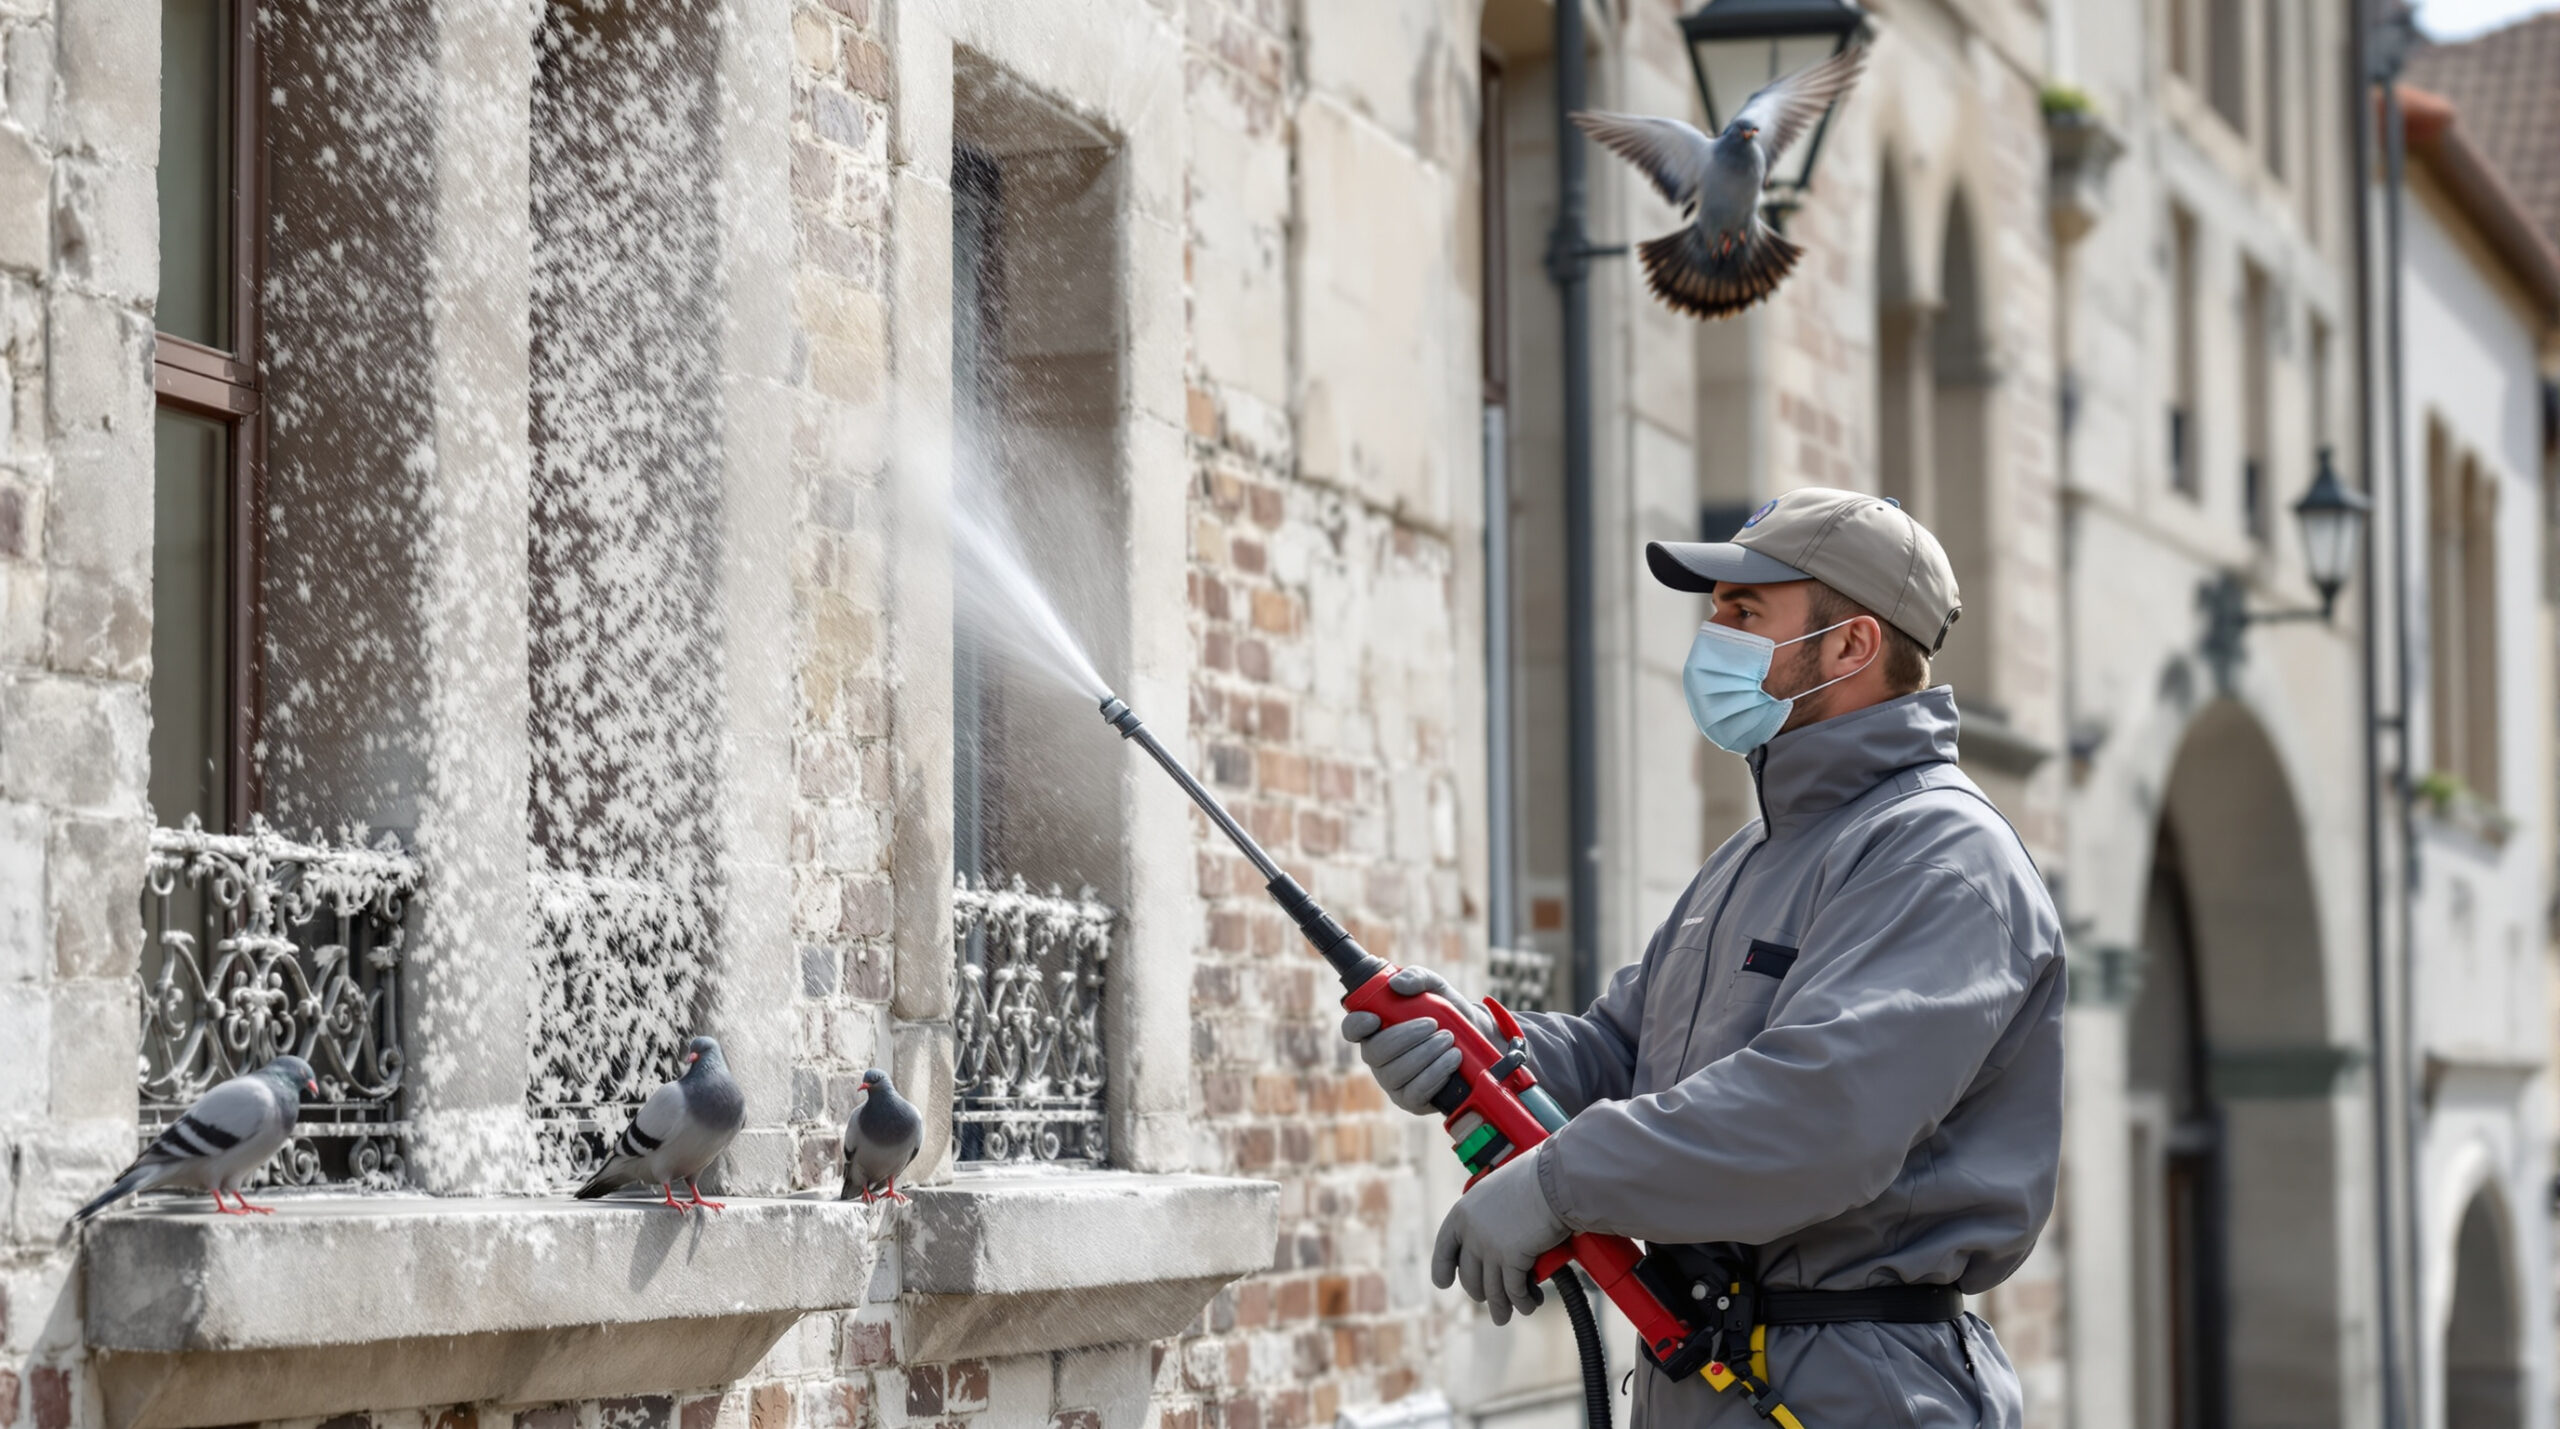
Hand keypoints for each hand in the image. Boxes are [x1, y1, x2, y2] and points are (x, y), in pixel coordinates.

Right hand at [1340, 966, 1497, 1114]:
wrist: (1478, 1041)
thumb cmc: (1448, 1013)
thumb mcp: (1436, 988)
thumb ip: (1417, 977)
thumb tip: (1397, 984)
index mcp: (1375, 1029)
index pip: (1352, 1029)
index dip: (1357, 1025)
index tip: (1376, 1018)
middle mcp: (1378, 1058)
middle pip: (1376, 1052)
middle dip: (1406, 1036)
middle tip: (1434, 1025)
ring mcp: (1393, 1082)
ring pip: (1395, 1072)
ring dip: (1425, 1054)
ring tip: (1449, 1040)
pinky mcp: (1411, 1101)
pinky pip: (1415, 1092)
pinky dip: (1435, 1073)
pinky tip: (1452, 1060)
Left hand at [1431, 1149, 1567, 1324]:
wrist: (1554, 1179)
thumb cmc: (1535, 1178)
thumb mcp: (1500, 1190)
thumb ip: (1493, 1212)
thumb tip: (1502, 1228)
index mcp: (1462, 1213)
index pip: (1444, 1247)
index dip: (1442, 1268)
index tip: (1443, 1283)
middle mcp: (1471, 1232)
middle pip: (1469, 1276)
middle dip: (1481, 1293)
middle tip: (1493, 1301)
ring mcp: (1489, 1247)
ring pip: (1492, 1290)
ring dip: (1501, 1307)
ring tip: (1505, 1316)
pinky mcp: (1512, 1259)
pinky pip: (1514, 1290)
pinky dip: (1522, 1302)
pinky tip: (1529, 1305)